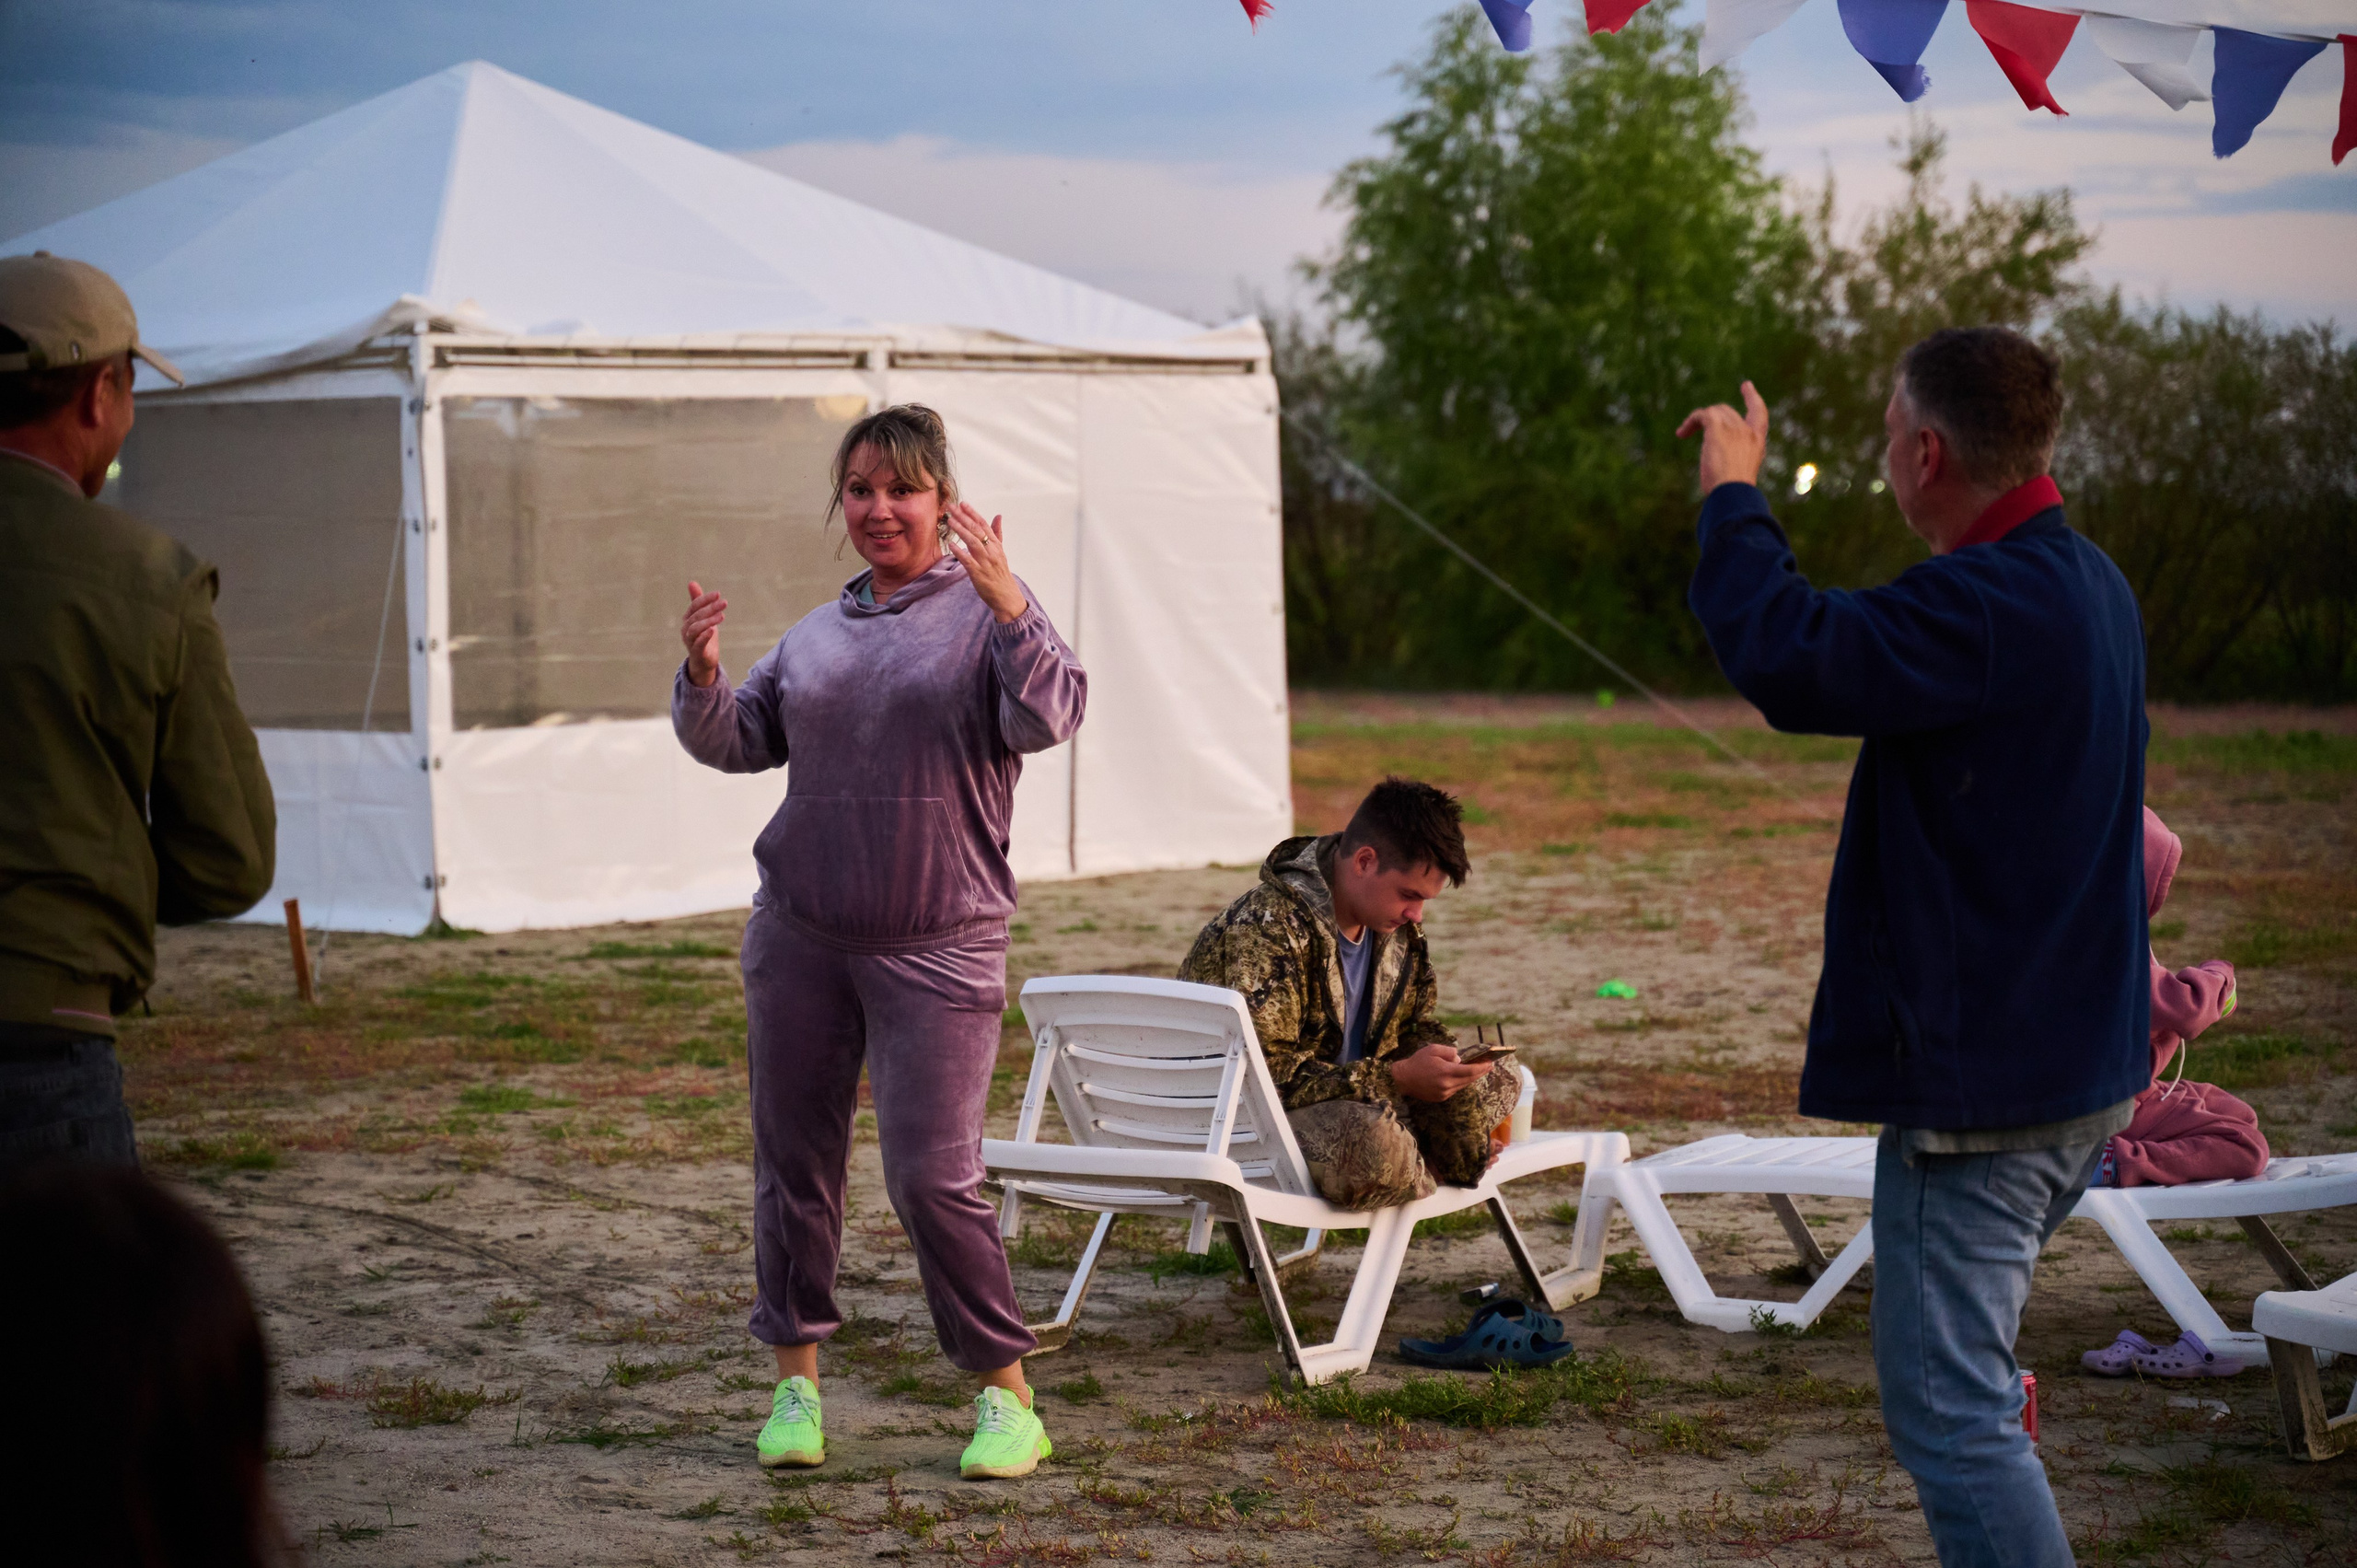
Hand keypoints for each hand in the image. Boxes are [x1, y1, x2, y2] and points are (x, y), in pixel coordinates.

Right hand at [681, 580, 725, 687]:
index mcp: (688, 619)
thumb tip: (691, 582)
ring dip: (709, 621)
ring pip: (695, 628)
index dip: (705, 599)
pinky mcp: (696, 652)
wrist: (704, 661)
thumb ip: (698, 601)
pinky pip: (698, 643)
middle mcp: (686, 629)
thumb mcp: (704, 618)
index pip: (694, 606)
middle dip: (710, 608)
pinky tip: (713, 630)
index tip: (718, 594)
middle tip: (724, 603)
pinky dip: (704, 636)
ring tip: (722, 616)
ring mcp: (690, 641)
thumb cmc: (704, 636)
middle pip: (696, 616)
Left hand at [942, 501, 1028, 623]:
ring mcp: (985, 562)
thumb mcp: (1001, 552)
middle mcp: (991, 551)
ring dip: (960, 530)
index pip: (984, 525)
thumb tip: (998, 516)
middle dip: (963, 517)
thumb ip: (997, 533)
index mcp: (996, 545)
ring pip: (972, 542)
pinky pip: (967, 560)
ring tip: (949, 520)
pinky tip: (950, 544)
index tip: (962, 503)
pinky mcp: (978, 573)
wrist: (1007, 596)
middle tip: (950, 507)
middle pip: (976, 530)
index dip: (972, 513)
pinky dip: (959, 551)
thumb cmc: (1001, 573)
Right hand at [1389, 1042, 1492, 1103]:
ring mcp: (1444, 1093)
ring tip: (1480, 1070)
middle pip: (1469, 1079)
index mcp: (1445, 1071)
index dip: (1482, 1067)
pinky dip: (1462, 1082)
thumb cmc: (1418, 1061)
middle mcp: (1447, 1084)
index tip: (1490, 1062)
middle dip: (1481, 1072)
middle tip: (1490, 1065)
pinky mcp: (1441, 1097)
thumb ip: (1449, 1052)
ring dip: (1472, 1077)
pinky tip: (1465, 1076)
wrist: (1403, 1079)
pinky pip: (1456, 1089)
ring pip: (1463, 1085)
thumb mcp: (1433, 1049)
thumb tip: (1460, 1059)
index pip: (1470, 1070)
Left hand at [1675, 379, 1769, 493]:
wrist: (1733, 494)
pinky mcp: (1718, 428)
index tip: (1747, 385)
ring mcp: (1734, 428)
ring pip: (1713, 412)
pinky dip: (1690, 422)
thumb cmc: (1734, 493)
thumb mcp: (1738, 474)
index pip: (1759, 413)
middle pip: (1727, 411)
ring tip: (1683, 433)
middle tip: (1693, 426)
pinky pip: (1701, 415)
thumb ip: (1733, 462)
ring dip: (1697, 421)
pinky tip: (1681, 433)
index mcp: (1757, 442)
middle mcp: (1748, 431)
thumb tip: (1717, 472)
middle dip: (1710, 417)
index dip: (1752, 398)